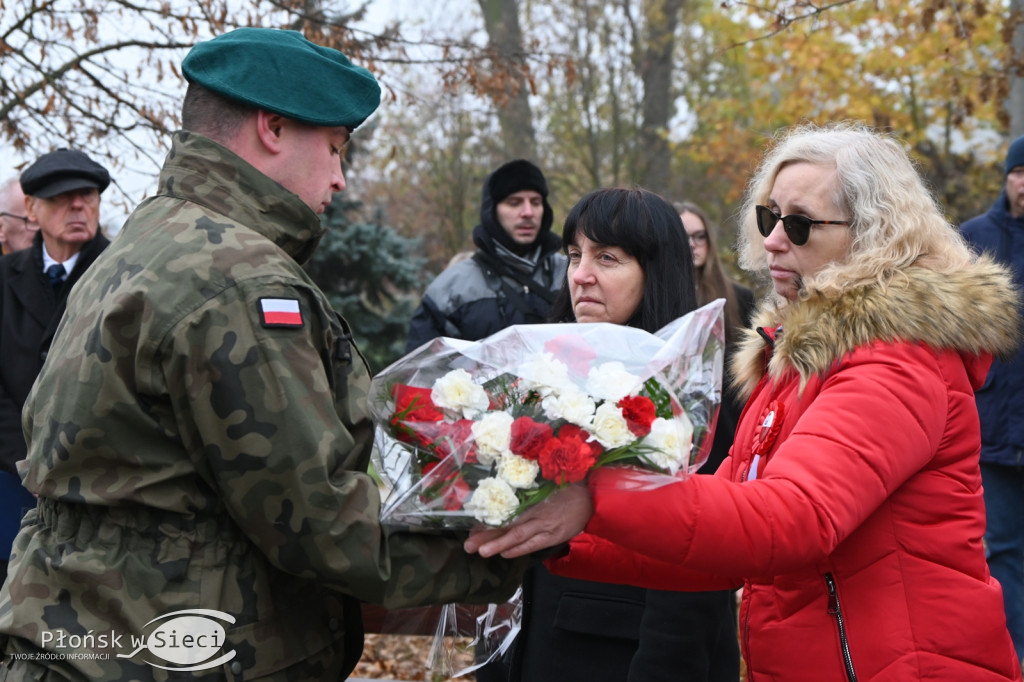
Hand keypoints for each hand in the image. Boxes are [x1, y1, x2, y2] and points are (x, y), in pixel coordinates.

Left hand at [463, 482, 593, 558]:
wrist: (591, 495)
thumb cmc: (565, 486)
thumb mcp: (544, 484)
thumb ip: (526, 491)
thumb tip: (503, 495)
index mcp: (531, 497)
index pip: (505, 510)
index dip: (488, 520)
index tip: (471, 526)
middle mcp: (535, 512)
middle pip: (507, 525)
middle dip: (487, 536)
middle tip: (468, 545)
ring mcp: (545, 525)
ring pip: (518, 536)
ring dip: (499, 545)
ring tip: (481, 552)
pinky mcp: (555, 535)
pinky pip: (534, 544)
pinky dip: (519, 549)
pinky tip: (506, 554)